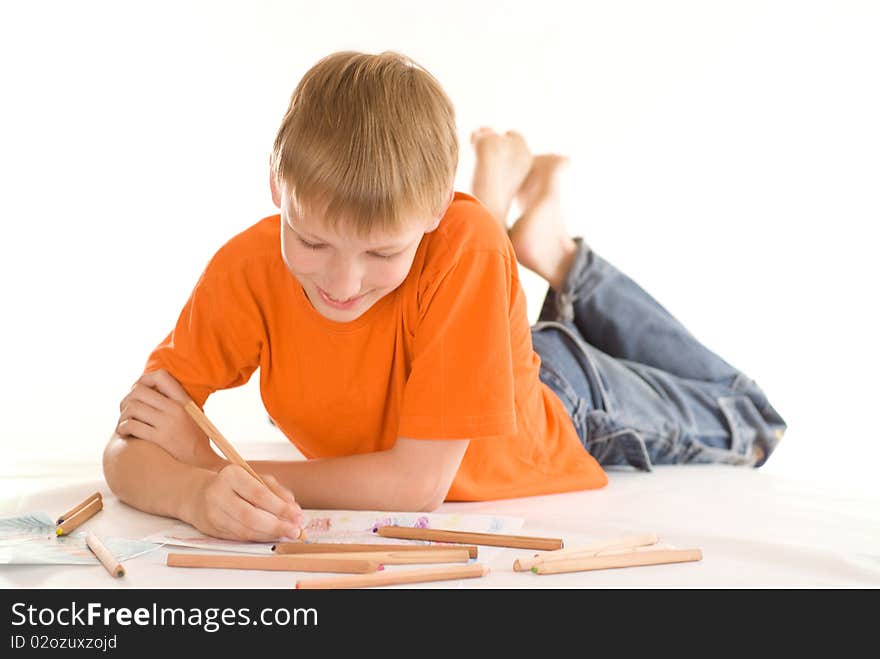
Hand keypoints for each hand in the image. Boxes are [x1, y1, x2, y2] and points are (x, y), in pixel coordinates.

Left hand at [116, 369, 223, 469]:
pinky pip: (133, 426)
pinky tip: (125, 433)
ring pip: (133, 408)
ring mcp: (168, 423)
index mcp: (184, 401)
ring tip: (124, 424)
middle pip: (139, 391)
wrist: (203, 464)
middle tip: (126, 411)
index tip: (138, 391)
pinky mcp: (160, 438)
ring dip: (123, 416)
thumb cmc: (195, 442)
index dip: (144, 380)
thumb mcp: (194, 416)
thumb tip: (155, 393)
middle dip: (127, 400)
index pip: (161, 376)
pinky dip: (123, 428)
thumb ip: (178, 404)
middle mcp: (176, 408)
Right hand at [185, 465, 303, 541]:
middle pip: (250, 516)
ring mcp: (212, 514)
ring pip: (245, 530)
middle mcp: (218, 494)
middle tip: (295, 530)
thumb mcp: (254, 478)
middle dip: (276, 525)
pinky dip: (258, 538)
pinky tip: (270, 536)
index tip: (297, 516)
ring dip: (269, 535)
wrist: (198, 495)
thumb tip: (293, 508)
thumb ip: (275, 490)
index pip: (259, 494)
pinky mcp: (211, 530)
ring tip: (286, 534)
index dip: (280, 507)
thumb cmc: (232, 485)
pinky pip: (239, 537)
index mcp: (231, 475)